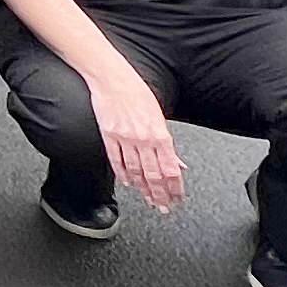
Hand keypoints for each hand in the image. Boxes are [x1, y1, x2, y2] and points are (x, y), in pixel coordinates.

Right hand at [87, 65, 184, 210]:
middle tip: (164, 207)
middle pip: (154, 175)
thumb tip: (178, 163)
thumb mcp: (159, 116)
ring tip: (148, 200)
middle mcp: (143, 139)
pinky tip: (128, 184)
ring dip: (144, 189)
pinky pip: (117, 160)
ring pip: (136, 171)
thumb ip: (168, 143)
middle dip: (161, 194)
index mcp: (160, 134)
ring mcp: (125, 139)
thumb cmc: (136, 92)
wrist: (112, 78)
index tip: (178, 199)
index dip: (175, 187)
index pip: (171, 169)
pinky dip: (123, 174)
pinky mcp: (108, 136)